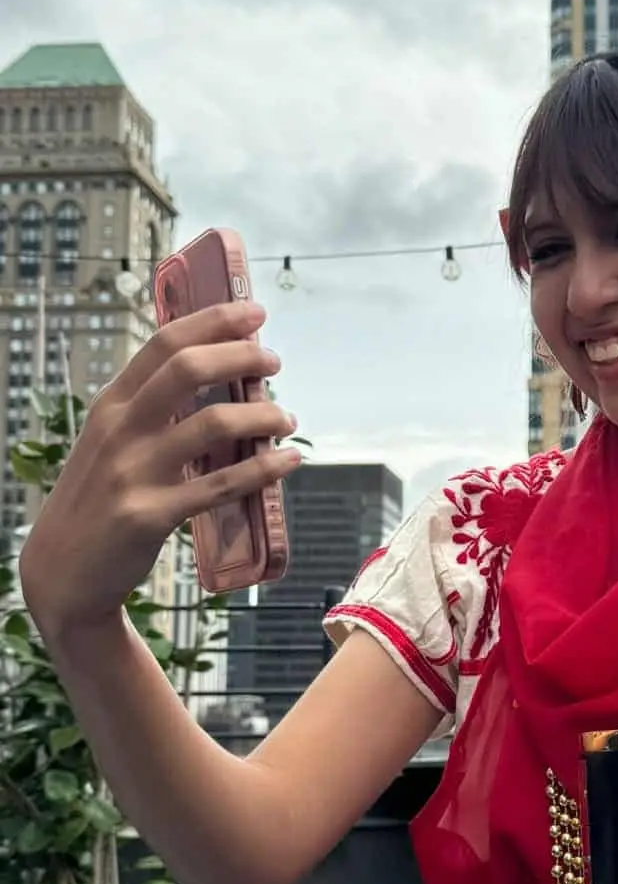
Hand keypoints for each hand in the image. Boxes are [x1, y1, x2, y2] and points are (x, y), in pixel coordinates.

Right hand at [19, 299, 300, 633]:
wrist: (63, 570)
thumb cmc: (100, 499)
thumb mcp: (112, 441)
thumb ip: (152, 410)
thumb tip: (213, 375)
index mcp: (112, 404)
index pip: (164, 343)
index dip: (214, 321)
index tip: (253, 312)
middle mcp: (120, 429)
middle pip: (188, 369)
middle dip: (242, 356)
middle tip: (274, 361)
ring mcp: (134, 471)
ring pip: (213, 424)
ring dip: (262, 415)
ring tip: (286, 418)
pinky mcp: (151, 514)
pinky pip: (220, 485)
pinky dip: (264, 470)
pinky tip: (288, 461)